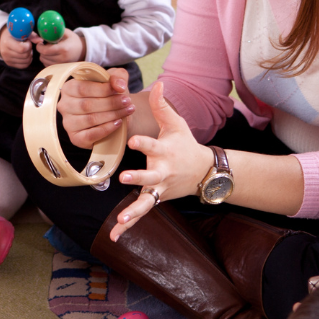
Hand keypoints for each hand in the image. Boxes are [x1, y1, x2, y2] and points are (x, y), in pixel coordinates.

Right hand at [0, 24, 34, 69]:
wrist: (3, 39)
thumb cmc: (15, 34)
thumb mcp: (22, 32)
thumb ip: (32, 36)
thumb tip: (41, 41)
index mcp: (7, 42)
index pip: (22, 49)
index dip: (28, 45)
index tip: (27, 41)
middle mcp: (5, 52)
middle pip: (25, 56)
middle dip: (29, 50)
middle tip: (27, 45)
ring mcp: (7, 59)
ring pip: (26, 61)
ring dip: (29, 55)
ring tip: (26, 49)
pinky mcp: (9, 64)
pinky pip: (24, 66)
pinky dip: (27, 61)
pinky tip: (25, 54)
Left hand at [36, 28, 84, 65]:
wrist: (82, 51)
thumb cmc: (73, 40)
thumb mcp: (66, 32)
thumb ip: (55, 31)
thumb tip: (43, 32)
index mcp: (63, 49)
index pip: (45, 51)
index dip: (39, 47)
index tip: (40, 43)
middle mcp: (62, 59)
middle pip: (43, 56)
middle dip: (41, 50)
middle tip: (45, 45)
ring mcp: (61, 65)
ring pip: (44, 61)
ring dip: (44, 55)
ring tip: (49, 50)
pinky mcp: (60, 69)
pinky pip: (47, 65)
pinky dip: (46, 60)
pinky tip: (51, 55)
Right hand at [59, 66, 134, 148]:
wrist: (113, 114)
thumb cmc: (109, 95)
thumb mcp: (114, 80)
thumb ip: (118, 76)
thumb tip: (119, 86)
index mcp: (69, 88)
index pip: (83, 88)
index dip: (103, 89)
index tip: (121, 90)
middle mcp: (64, 106)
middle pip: (86, 104)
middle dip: (110, 103)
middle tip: (127, 102)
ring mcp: (68, 123)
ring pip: (90, 119)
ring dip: (112, 115)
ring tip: (127, 111)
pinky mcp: (76, 138)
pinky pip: (90, 135)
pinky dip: (106, 129)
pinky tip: (118, 123)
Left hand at [109, 82, 210, 240]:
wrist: (203, 171)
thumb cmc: (185, 144)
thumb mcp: (176, 124)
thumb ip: (163, 106)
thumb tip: (158, 82)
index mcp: (164, 152)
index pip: (152, 146)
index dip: (143, 142)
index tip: (132, 139)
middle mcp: (162, 173)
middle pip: (149, 177)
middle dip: (138, 178)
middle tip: (125, 178)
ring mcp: (159, 189)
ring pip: (146, 202)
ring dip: (134, 212)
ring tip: (121, 221)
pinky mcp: (155, 199)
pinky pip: (140, 214)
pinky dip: (129, 227)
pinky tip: (114, 236)